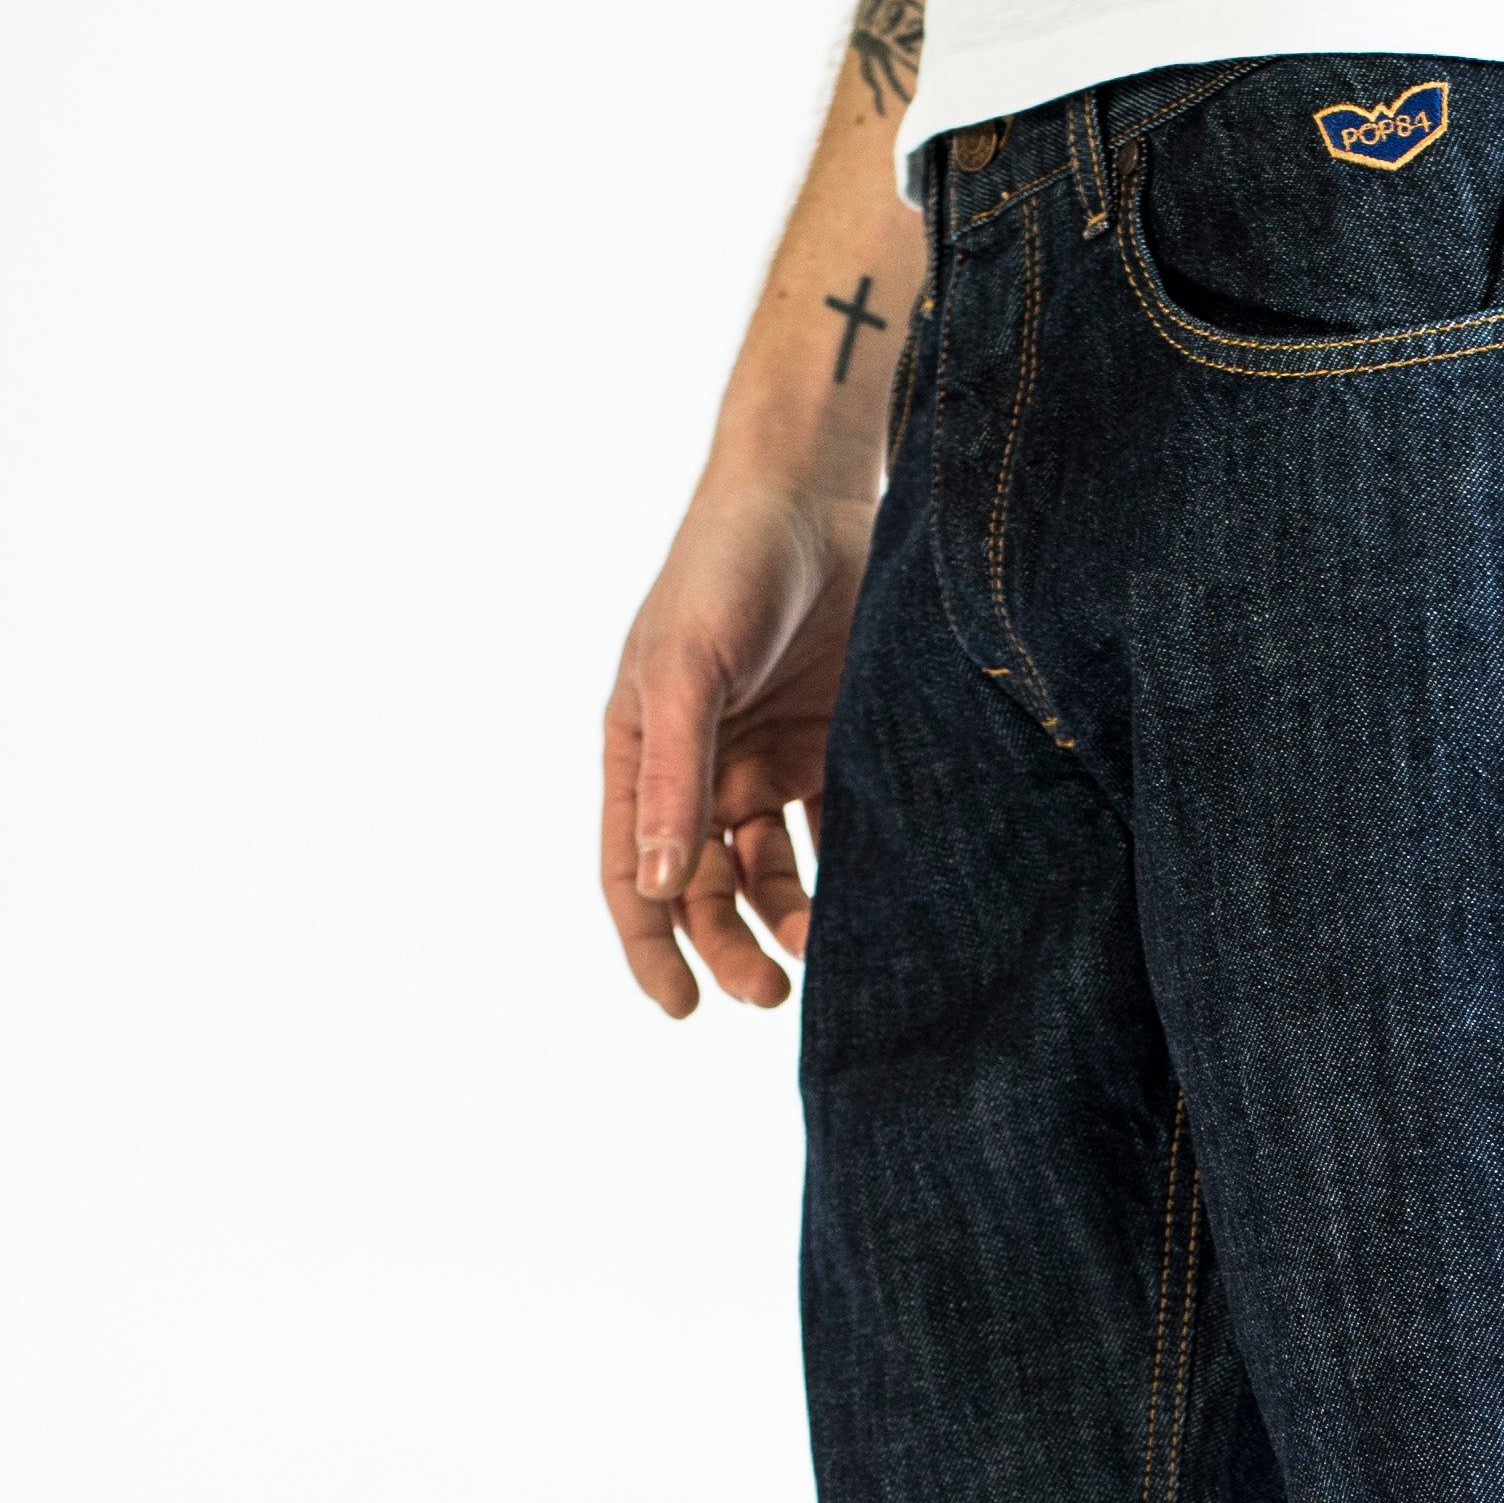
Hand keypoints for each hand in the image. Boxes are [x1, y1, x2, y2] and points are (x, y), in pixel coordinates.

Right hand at [600, 477, 872, 1014]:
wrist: (814, 493)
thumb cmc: (726, 565)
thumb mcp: (687, 668)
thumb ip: (676, 776)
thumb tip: (662, 885)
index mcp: (642, 753)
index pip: (633, 874)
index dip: (651, 946)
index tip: (683, 1008)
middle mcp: (701, 769)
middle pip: (706, 889)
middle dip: (730, 949)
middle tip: (771, 994)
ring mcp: (766, 761)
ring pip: (771, 873)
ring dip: (790, 922)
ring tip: (825, 951)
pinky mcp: (831, 750)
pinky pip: (833, 835)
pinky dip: (846, 875)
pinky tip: (870, 904)